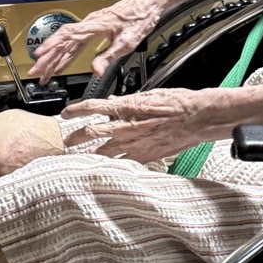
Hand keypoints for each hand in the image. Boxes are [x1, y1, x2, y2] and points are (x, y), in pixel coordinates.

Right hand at [28, 0, 157, 83]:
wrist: (147, 3)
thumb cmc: (139, 18)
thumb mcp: (127, 42)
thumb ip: (108, 56)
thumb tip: (95, 70)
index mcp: (95, 25)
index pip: (67, 35)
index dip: (52, 46)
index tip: (40, 56)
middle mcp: (90, 23)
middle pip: (63, 40)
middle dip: (48, 58)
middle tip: (36, 72)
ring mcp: (91, 24)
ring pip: (67, 41)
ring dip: (55, 57)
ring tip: (45, 72)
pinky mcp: (94, 27)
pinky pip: (75, 40)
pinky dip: (66, 52)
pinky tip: (61, 61)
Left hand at [61, 89, 206, 164]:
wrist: (196, 118)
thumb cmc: (178, 103)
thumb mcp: (150, 95)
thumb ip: (128, 101)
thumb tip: (113, 103)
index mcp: (126, 107)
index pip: (92, 107)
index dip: (75, 110)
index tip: (65, 113)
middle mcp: (126, 127)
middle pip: (90, 133)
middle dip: (74, 138)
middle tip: (66, 141)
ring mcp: (133, 145)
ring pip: (103, 153)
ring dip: (90, 155)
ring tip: (81, 158)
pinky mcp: (143, 157)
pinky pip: (122, 163)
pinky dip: (113, 164)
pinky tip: (108, 167)